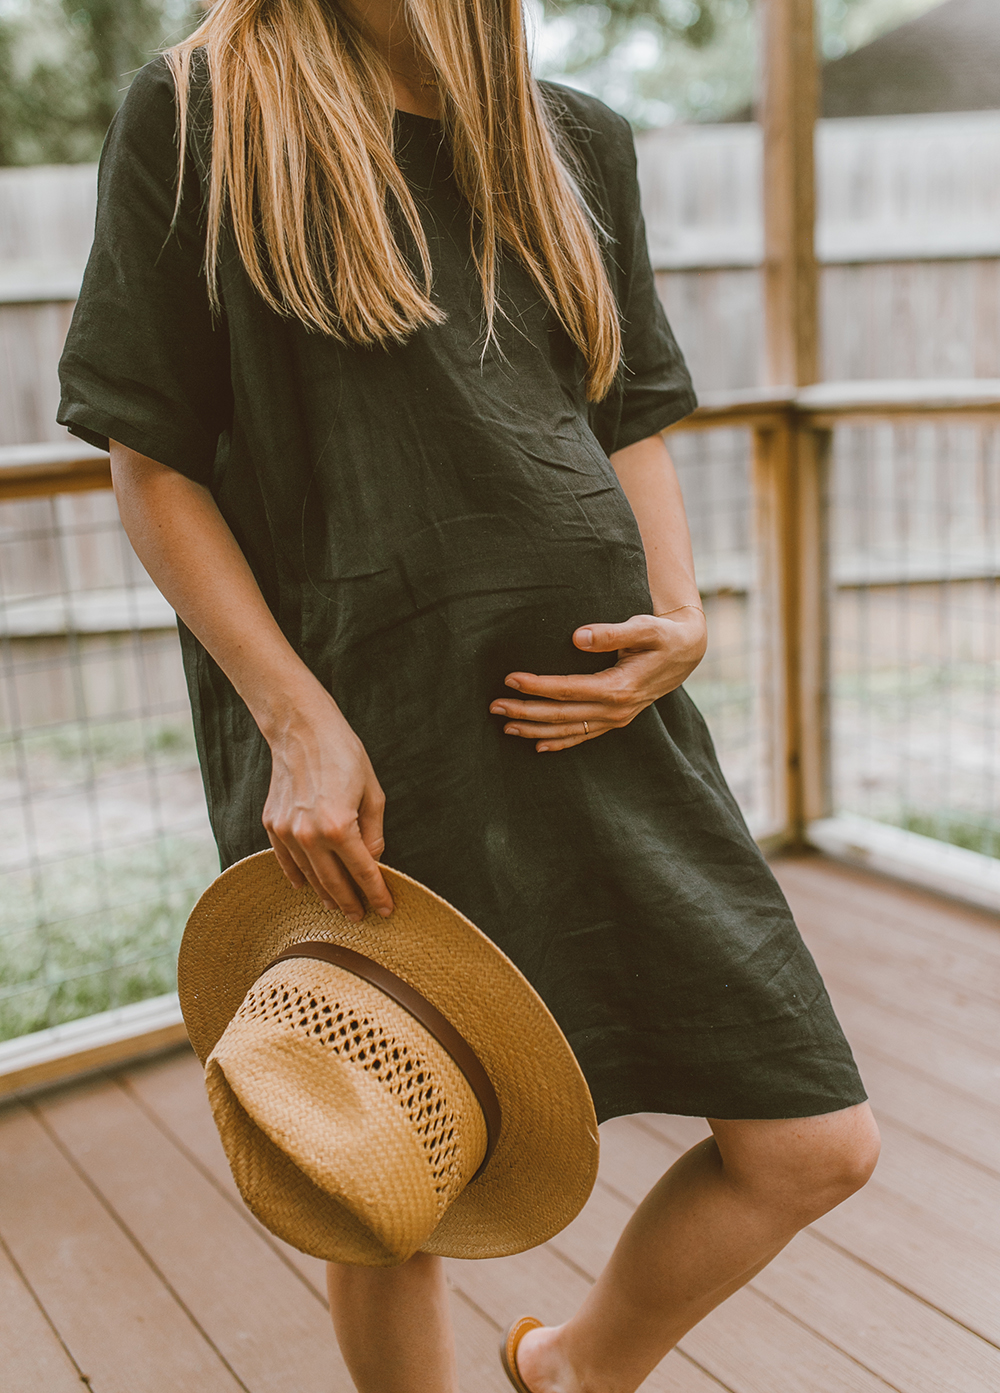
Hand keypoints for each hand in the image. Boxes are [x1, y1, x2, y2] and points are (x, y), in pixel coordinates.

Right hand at [262, 692, 392, 920]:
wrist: (301, 730)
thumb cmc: (343, 755)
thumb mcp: (372, 793)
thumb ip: (374, 833)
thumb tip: (372, 861)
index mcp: (340, 827)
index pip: (363, 872)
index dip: (376, 894)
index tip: (385, 911)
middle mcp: (310, 835)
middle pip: (334, 882)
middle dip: (351, 903)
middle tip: (361, 917)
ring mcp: (287, 832)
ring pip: (310, 876)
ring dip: (325, 895)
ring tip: (338, 907)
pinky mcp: (272, 825)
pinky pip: (286, 862)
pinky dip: (298, 877)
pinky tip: (307, 888)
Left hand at [489, 609, 706, 752]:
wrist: (687, 652)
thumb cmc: (662, 634)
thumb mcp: (643, 627)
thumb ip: (612, 633)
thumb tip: (578, 637)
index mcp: (618, 687)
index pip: (568, 690)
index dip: (537, 686)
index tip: (510, 678)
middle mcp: (615, 710)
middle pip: (562, 715)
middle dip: (525, 712)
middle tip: (494, 706)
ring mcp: (616, 719)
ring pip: (568, 730)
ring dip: (535, 730)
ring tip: (505, 726)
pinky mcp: (616, 720)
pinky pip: (583, 736)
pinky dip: (559, 742)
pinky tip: (537, 744)